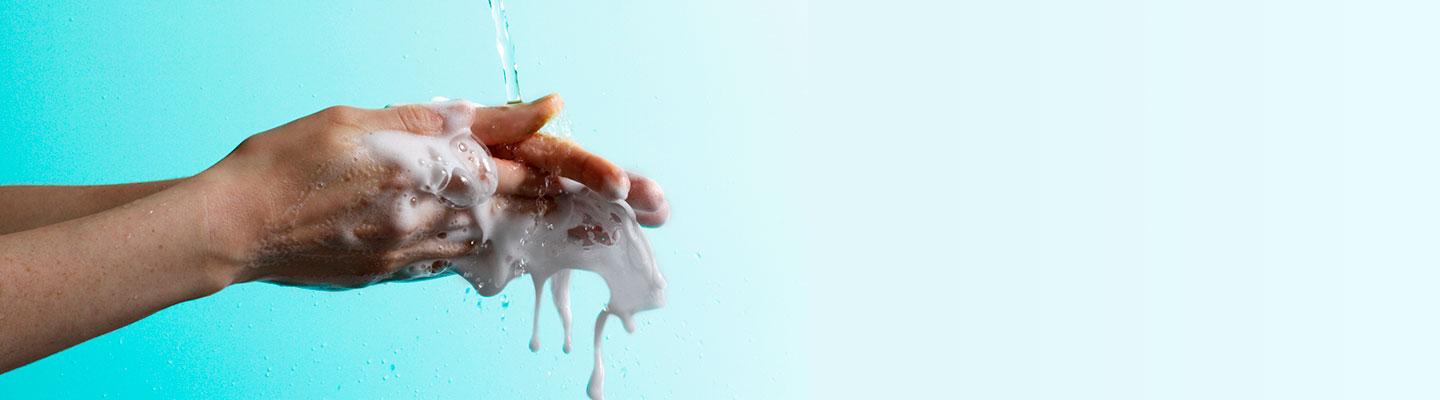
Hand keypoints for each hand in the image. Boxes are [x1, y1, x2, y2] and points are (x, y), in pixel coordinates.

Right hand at [196, 95, 667, 287]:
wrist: (231, 226)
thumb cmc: (290, 159)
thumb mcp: (375, 117)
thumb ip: (462, 118)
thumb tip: (544, 109)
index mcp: (431, 168)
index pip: (525, 166)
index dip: (577, 169)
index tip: (620, 180)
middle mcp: (433, 216)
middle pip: (525, 209)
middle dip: (576, 205)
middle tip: (631, 205)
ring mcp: (415, 251)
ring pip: (498, 237)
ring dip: (539, 227)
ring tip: (584, 223)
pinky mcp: (395, 273)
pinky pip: (456, 259)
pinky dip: (485, 244)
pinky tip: (502, 238)